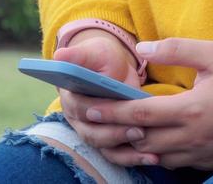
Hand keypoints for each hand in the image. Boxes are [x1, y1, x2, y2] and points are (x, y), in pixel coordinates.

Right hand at [54, 34, 144, 157]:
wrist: (111, 67)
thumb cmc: (101, 58)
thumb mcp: (94, 52)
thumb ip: (79, 55)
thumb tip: (59, 56)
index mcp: (72, 98)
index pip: (80, 108)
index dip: (93, 111)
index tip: (109, 110)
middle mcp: (79, 120)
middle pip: (93, 133)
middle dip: (116, 133)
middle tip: (138, 130)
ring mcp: (94, 132)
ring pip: (106, 148)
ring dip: (127, 151)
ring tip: (149, 148)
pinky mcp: (110, 140)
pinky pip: (118, 155)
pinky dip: (134, 159)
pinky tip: (153, 159)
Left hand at [78, 38, 212, 170]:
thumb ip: (177, 50)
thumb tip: (141, 49)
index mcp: (192, 110)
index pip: (140, 116)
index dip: (111, 112)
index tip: (89, 107)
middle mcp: (194, 138)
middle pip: (142, 140)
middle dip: (114, 131)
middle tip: (90, 121)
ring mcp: (203, 154)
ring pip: (156, 156)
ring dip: (133, 146)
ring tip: (112, 133)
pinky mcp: (212, 161)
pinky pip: (175, 162)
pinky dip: (157, 153)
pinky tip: (149, 142)